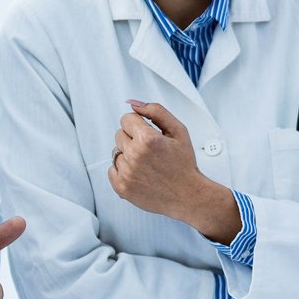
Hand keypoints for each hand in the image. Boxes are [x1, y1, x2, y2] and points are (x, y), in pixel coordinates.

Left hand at [109, 101, 241, 240]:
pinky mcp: (121, 187)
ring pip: (116, 152)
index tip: (149, 135)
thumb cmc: (184, 163)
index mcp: (147, 139)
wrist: (187, 195)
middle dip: (133, 139)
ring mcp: (126, 172)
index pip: (126, 119)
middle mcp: (134, 155)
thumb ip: (156, 111)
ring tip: (146, 164)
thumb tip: (133, 103)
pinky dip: (123, 171)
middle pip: (119, 134)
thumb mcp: (178, 131)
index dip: (139, 125)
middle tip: (151, 151)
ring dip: (128, 156)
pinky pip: (111, 169)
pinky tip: (139, 173)